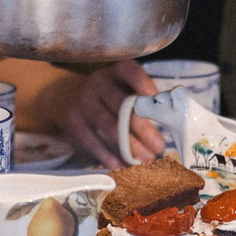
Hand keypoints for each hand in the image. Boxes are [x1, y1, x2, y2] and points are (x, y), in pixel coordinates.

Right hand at [42, 60, 160, 167]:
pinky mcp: (73, 120)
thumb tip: (169, 121)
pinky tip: (121, 164)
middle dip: (144, 129)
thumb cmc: (107, 94)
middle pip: (123, 106)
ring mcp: (84, 102)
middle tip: (159, 146)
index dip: (143, 84)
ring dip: (129, 146)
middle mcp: (98, 83)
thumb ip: (142, 99)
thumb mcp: (121, 86)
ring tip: (145, 160)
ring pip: (109, 126)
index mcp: (115, 72)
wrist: (65, 94)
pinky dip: (107, 155)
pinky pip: (91, 140)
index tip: (155, 100)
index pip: (130, 72)